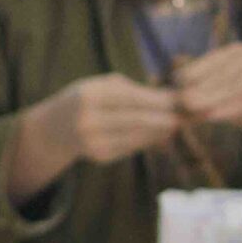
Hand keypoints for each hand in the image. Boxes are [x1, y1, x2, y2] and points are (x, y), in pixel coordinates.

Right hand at [33, 74, 185, 164]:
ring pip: (139, 136)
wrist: (52, 130)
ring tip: (178, 122)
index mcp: (89, 96)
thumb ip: (132, 90)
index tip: (184, 98)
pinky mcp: (100, 157)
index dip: (161, 99)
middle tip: (189, 114)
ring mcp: (93, 142)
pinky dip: (149, 139)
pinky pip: (132, 147)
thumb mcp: (99, 85)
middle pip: (138, 120)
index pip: (133, 98)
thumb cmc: (85, 100)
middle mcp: (89, 121)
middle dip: (167, 117)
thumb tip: (173, 98)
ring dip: (162, 130)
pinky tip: (160, 133)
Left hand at [173, 43, 241, 143]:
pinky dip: (226, 110)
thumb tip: (174, 73)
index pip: (213, 60)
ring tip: (192, 108)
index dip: (194, 71)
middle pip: (222, 75)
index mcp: (239, 51)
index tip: (175, 82)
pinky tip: (210, 117)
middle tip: (181, 100)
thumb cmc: (240, 102)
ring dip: (210, 99)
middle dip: (201, 88)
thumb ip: (202, 81)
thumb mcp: (219, 88)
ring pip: (232, 88)